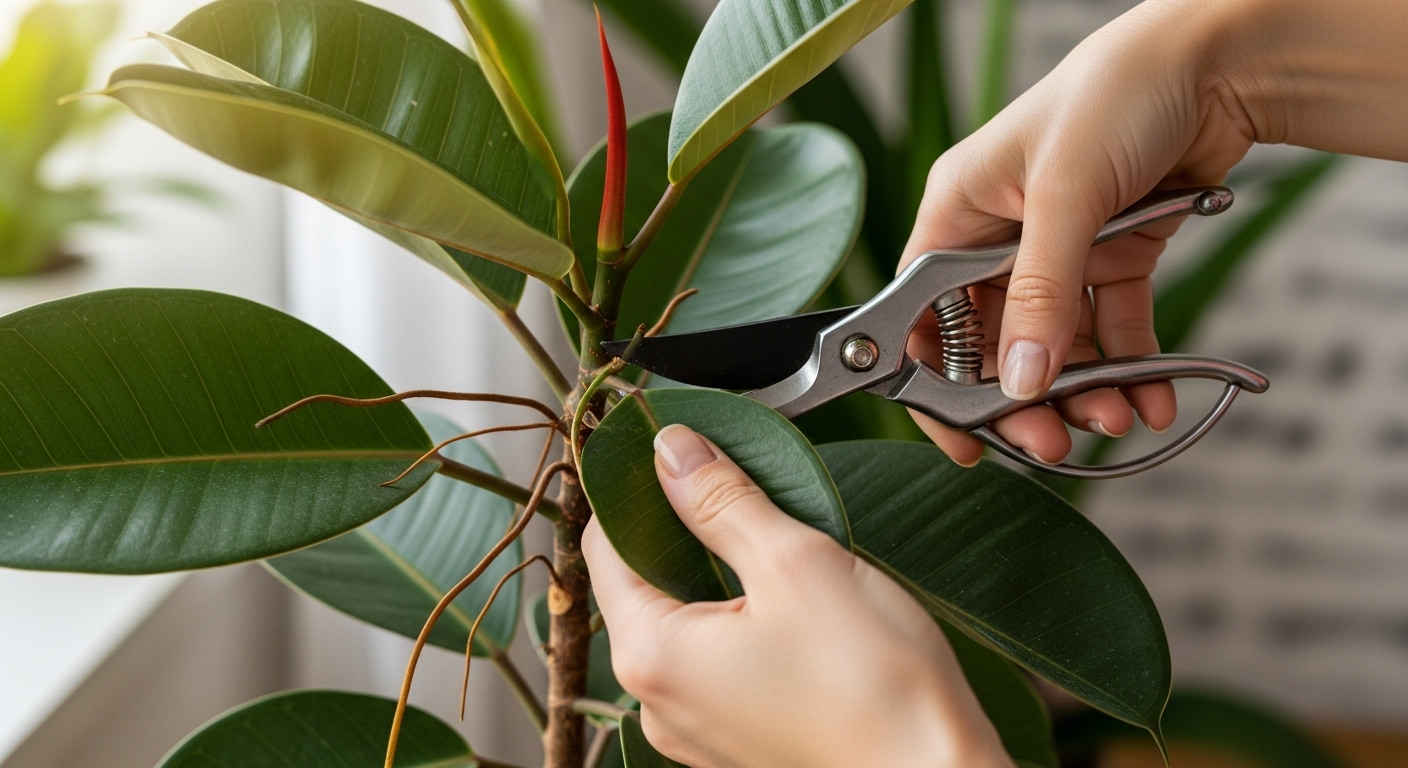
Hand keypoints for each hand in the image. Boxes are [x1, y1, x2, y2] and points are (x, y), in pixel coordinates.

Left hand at [582, 425, 1013, 767]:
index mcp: (652, 655)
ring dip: (717, 573)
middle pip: (642, 584)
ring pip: (684, 622)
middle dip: (683, 527)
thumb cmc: (877, 687)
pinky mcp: (736, 742)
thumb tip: (671, 451)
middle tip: (735, 481)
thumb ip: (722, 500)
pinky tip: (788, 602)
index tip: (671, 444)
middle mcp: (658, 702)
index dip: (633, 486)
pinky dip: (739, 620)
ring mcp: (695, 729)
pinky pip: (715, 662)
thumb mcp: (795, 563)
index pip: (606, 546)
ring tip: (773, 540)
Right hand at [904, 0, 1407, 465]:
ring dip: (1082, 388)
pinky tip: (1149, 397)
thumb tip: (1022, 381)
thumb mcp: (1066, 198)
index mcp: (958, 213)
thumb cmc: (1117, 95)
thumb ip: (1041, 294)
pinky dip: (1129, 365)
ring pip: (1054, 343)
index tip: (963, 436)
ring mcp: (1058, 249)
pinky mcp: (1113, 254)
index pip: (924, 313)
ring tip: (1114, 417)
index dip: (934, 379)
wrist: (1218, 61)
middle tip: (1051, 443)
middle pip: (995, 341)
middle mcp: (999, 236)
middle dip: (1024, 396)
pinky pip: (1111, 325)